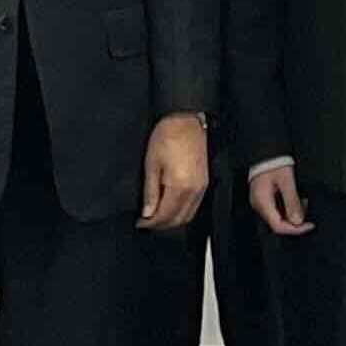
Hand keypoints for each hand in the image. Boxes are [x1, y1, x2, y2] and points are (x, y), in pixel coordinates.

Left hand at [139, 114, 209, 230]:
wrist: (186, 121)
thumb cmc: (168, 136)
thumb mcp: (152, 164)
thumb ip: (150, 192)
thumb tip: (147, 212)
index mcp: (179, 186)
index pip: (164, 215)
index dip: (150, 223)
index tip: (140, 222)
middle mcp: (194, 190)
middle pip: (178, 220)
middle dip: (161, 225)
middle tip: (146, 222)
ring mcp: (202, 187)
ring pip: (188, 216)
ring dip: (172, 220)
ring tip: (156, 216)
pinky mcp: (204, 183)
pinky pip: (195, 206)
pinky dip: (182, 212)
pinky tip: (171, 207)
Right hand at [246, 161, 310, 237]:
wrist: (266, 150)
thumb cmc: (273, 162)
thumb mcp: (287, 181)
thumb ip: (292, 202)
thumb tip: (298, 221)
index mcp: (263, 203)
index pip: (278, 226)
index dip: (295, 229)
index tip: (309, 225)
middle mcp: (259, 205)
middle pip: (279, 223)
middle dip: (296, 219)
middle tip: (306, 207)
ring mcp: (260, 202)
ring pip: (279, 217)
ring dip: (293, 212)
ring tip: (302, 200)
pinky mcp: (263, 197)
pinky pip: (277, 208)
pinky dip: (288, 206)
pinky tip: (295, 198)